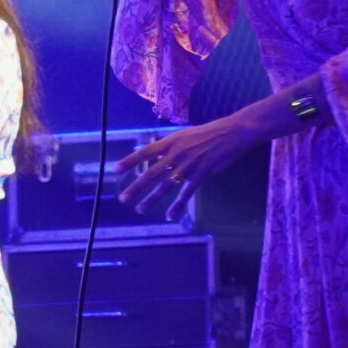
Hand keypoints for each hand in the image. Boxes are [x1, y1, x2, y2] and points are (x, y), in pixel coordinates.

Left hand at [111, 117, 251, 217]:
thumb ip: (170, 146)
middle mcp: (176, 153)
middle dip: (136, 187)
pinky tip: (170, 216)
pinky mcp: (202, 173)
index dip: (130, 160)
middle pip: (152, 172)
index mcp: (171, 141)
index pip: (146, 151)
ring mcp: (189, 164)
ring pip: (166, 185)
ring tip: (141, 210)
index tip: (115, 170)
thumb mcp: (185, 135)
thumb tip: (154, 156)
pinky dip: (178, 206)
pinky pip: (187, 193)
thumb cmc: (208, 132)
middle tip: (123, 198)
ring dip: (152, 199)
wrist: (232, 132)